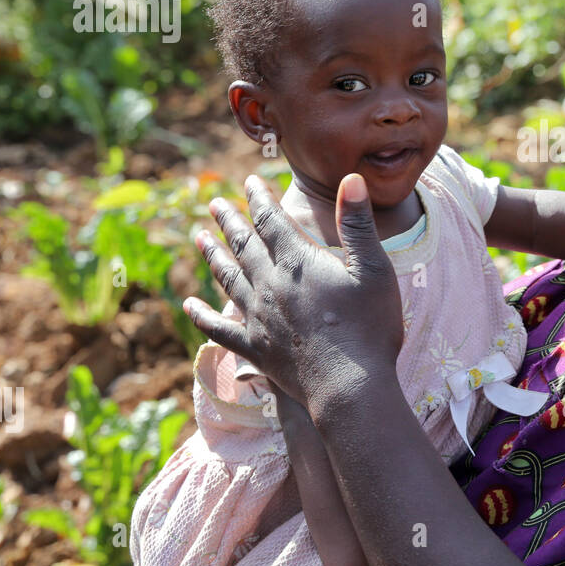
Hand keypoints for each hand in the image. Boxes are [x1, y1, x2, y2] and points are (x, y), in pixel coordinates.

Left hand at [183, 173, 402, 405]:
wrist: (349, 387)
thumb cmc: (370, 326)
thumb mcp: (374, 269)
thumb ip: (358, 224)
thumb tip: (351, 178)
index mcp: (297, 261)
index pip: (271, 219)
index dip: (260, 198)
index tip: (250, 182)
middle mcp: (269, 284)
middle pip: (243, 244)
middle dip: (229, 220)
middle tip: (214, 203)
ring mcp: (258, 317)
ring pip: (226, 278)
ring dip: (212, 256)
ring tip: (199, 238)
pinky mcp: (254, 349)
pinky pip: (219, 328)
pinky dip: (202, 315)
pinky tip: (189, 305)